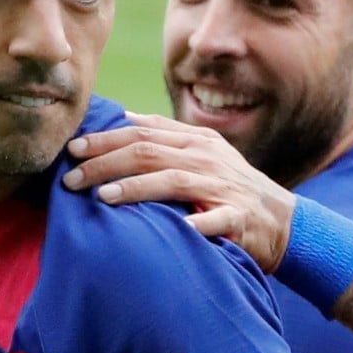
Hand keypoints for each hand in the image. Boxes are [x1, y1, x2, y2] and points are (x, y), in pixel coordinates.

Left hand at [63, 112, 296, 271]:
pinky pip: (215, 219)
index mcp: (195, 141)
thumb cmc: (229, 189)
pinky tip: (175, 230)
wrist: (282, 221)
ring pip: (173, 180)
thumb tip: (120, 121)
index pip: (142, 132)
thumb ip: (165, 139)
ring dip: (136, 187)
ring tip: (103, 197)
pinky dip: (196, 224)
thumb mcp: (201, 155)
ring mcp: (223, 186)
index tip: (72, 149)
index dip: (105, 139)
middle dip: (105, 163)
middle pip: (149, 153)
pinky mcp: (239, 217)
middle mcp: (206, 158)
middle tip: (71, 178)